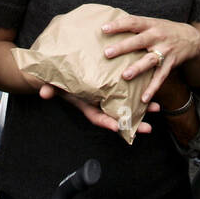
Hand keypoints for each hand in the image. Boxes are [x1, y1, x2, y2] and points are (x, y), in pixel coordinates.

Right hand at [37, 83, 160, 134]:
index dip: (107, 123)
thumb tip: (43, 93)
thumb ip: (50, 88)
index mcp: (87, 105)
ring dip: (142, 108)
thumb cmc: (60, 79)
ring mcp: (108, 95)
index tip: (118, 128)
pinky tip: (152, 88)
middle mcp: (100, 103)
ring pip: (127, 105)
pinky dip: (141, 91)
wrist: (61, 70)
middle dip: (133, 123)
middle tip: (147, 128)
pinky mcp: (114, 85)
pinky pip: (129, 91)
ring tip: (156, 108)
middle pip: (117, 117)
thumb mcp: (54, 83)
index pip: (98, 118)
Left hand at [101, 16, 199, 103]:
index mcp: (150, 24)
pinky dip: (152, 88)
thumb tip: (109, 25)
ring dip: (138, 68)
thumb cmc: (164, 30)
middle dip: (123, 47)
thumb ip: (135, 26)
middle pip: (139, 41)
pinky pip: (160, 77)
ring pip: (150, 60)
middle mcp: (157, 36)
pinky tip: (143, 98)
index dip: (119, 25)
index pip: (133, 22)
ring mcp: (165, 50)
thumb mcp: (152, 23)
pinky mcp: (170, 63)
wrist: (191, 38)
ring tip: (125, 76)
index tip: (104, 29)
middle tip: (107, 53)